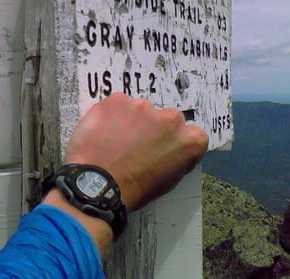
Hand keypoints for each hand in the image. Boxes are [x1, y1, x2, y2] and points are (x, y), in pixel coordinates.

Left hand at [64, 93, 207, 211]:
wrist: (98, 184)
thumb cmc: (132, 189)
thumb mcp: (168, 181)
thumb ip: (175, 158)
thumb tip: (169, 151)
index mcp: (191, 139)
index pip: (187, 133)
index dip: (170, 141)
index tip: (159, 148)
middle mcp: (171, 118)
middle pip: (163, 117)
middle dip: (150, 128)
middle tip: (133, 146)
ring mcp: (143, 106)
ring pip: (138, 110)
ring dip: (129, 121)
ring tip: (114, 143)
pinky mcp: (118, 100)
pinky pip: (115, 105)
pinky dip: (108, 116)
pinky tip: (102, 135)